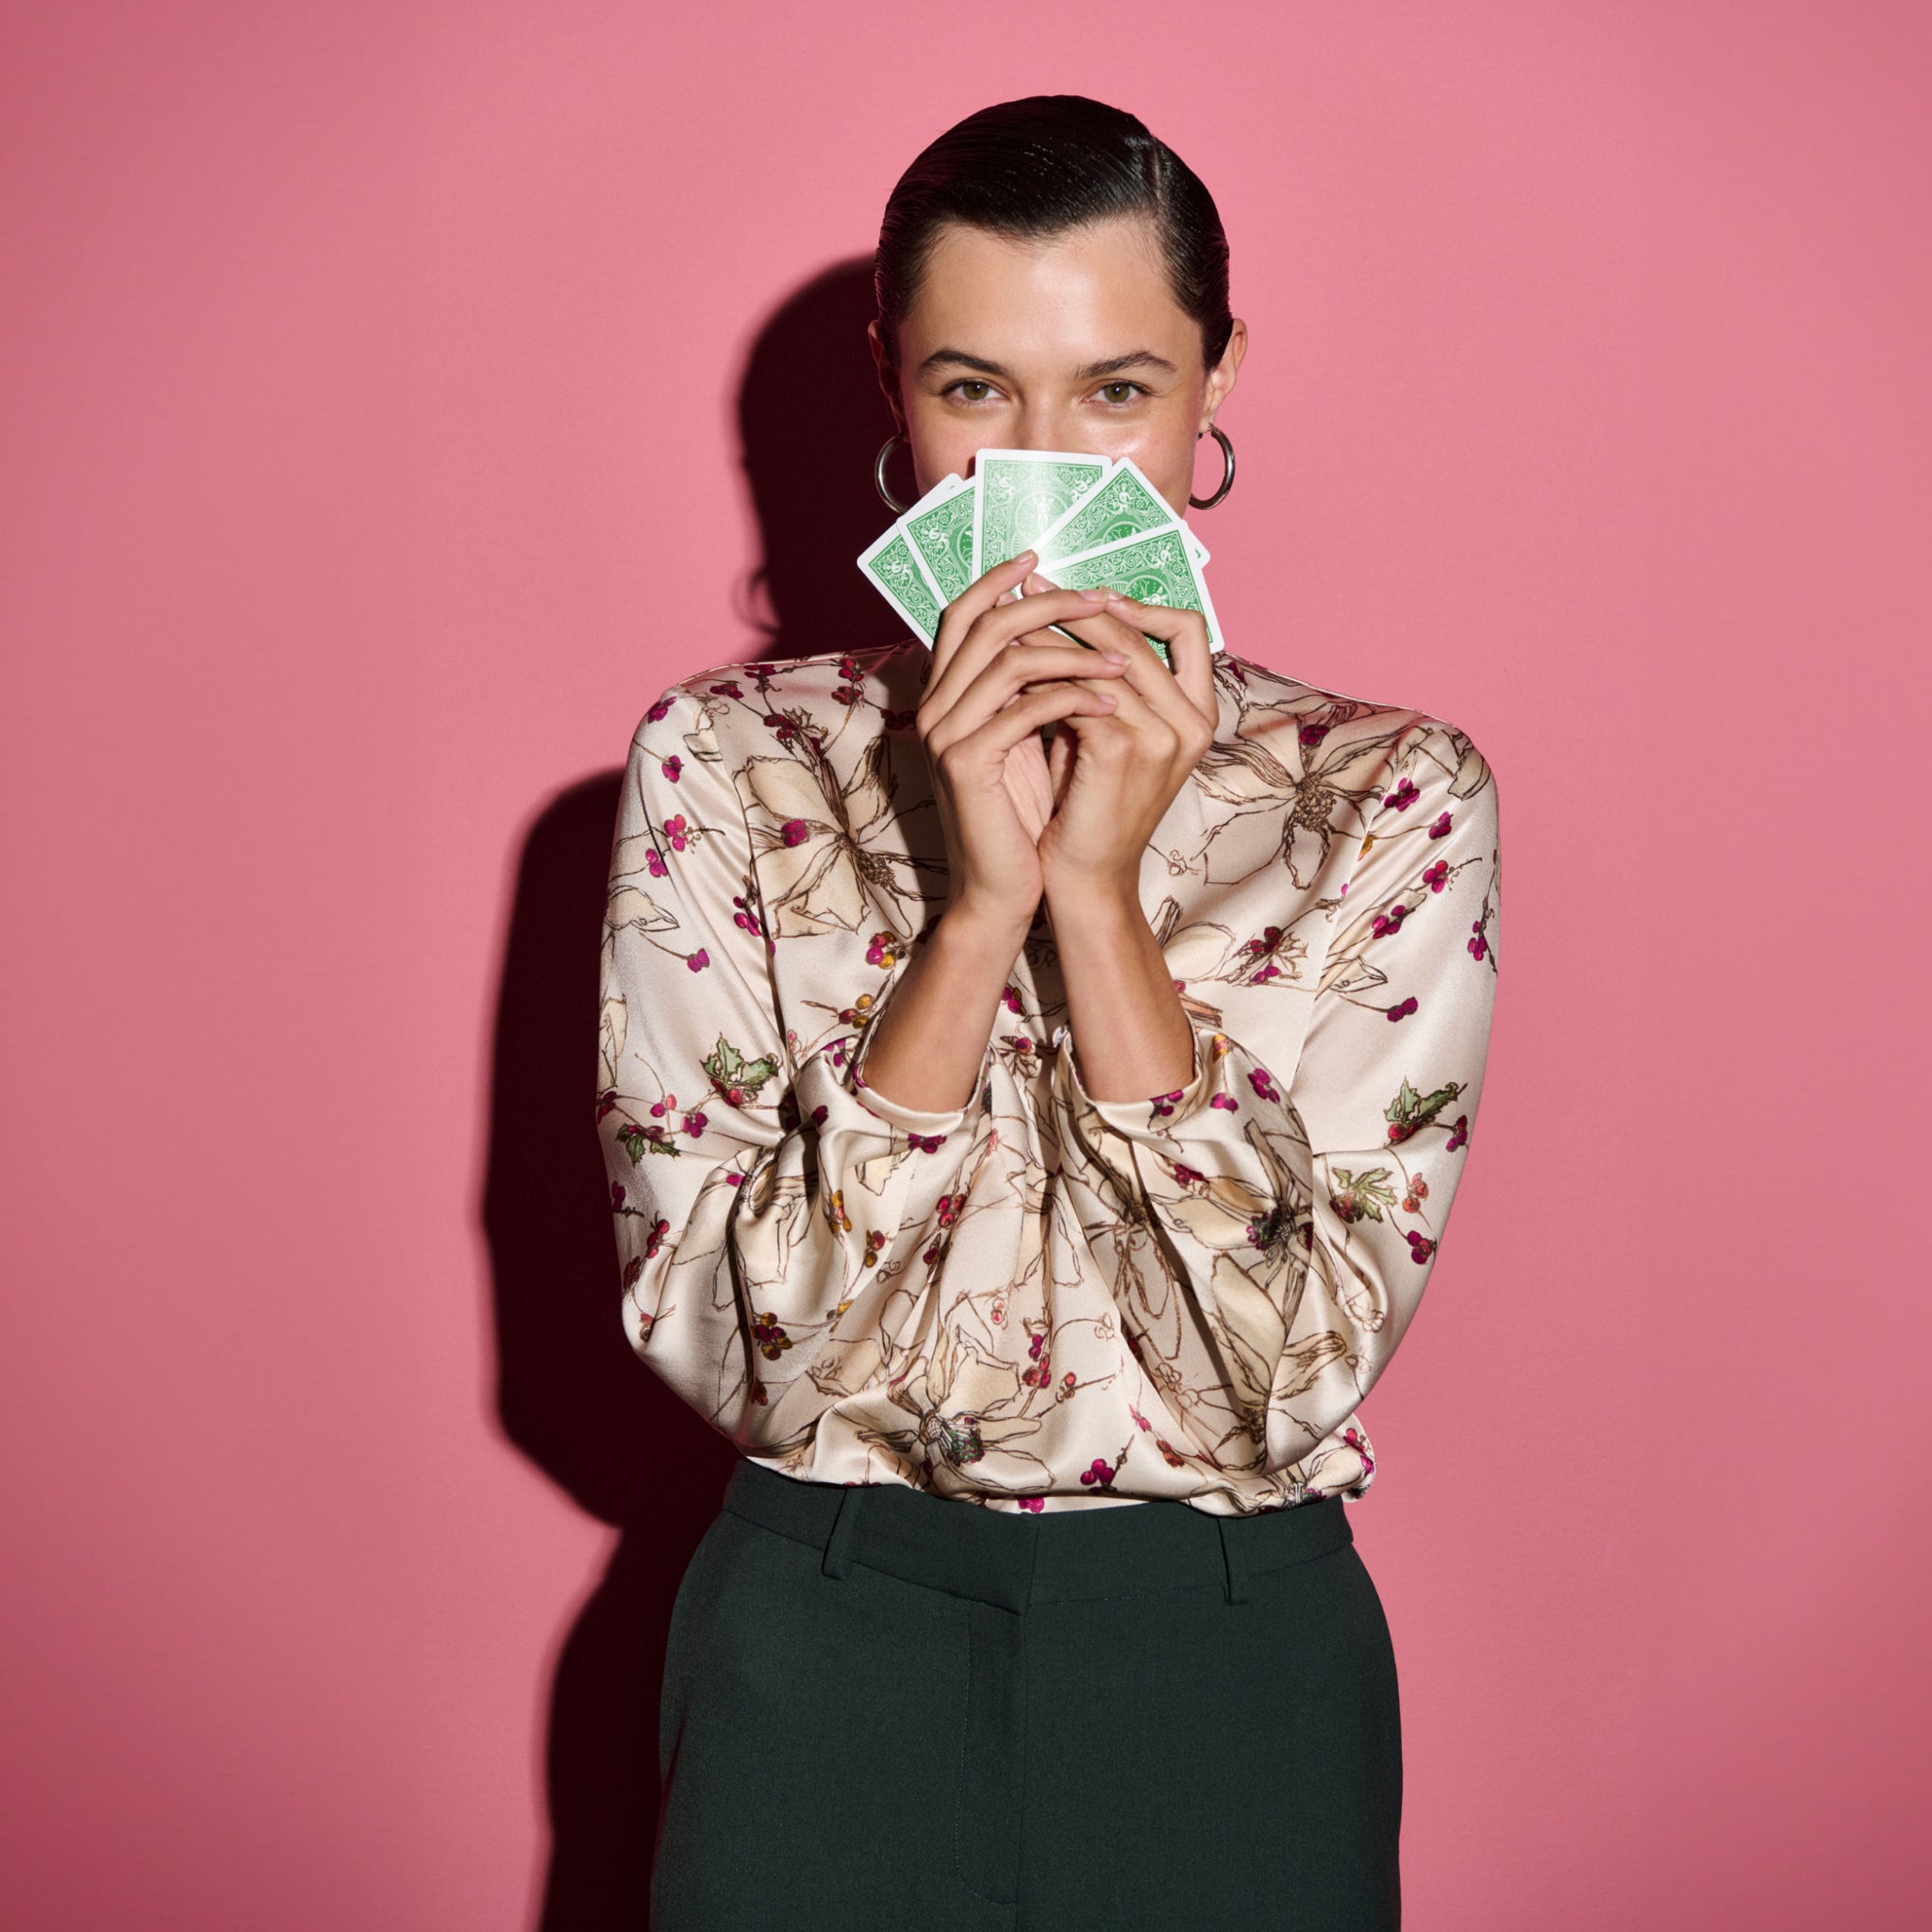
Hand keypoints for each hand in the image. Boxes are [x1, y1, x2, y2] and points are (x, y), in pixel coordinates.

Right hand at [915, 551, 1132, 932]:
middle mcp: (933, 706)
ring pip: (1009, 662)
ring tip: (1124, 662)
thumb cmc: (1020, 815)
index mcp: (943, 694)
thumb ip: (1026, 687)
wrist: (1001, 888)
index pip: (961, 613)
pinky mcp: (965, 764)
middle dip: (1050, 605)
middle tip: (1103, 598)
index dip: (999, 579)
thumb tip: (1062, 629)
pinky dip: (1074, 701)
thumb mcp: (1025, 738)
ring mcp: (943, 734)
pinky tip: (1113, 708)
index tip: (1045, 558)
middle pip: (985, 624)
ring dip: (1074, 654)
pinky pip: (1024, 711)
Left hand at [1020, 581, 1218, 906]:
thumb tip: (1068, 619)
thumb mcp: (1108, 737)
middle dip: (1079, 607)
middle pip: (1139, 634)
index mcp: (1199, 715)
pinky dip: (1043, 676)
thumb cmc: (1088, 810)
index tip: (1088, 596)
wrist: (1083, 879)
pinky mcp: (1120, 752)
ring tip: (1012, 621)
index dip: (1140, 604)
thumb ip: (1106, 687)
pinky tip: (1011, 671)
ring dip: (1053, 634)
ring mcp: (1161, 737)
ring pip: (1106, 658)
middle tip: (1030, 586)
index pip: (1190, 628)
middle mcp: (1191, 723)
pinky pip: (1078, 692)